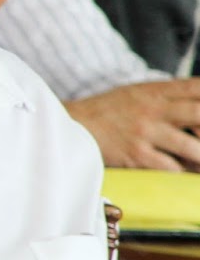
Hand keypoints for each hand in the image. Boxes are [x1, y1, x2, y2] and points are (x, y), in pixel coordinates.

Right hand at [65, 79, 199, 170]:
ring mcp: (145, 133)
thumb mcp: (137, 92)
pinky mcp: (136, 155)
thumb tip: (199, 107)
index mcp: (155, 91)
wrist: (73, 124)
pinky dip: (181, 171)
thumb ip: (168, 95)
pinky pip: (170, 168)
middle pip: (199, 114)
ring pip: (192, 147)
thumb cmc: (109, 110)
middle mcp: (152, 109)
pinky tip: (182, 170)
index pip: (196, 87)